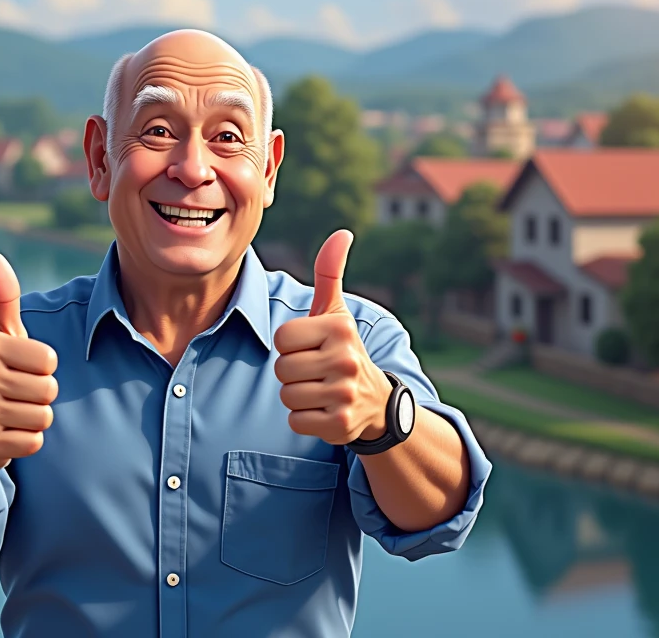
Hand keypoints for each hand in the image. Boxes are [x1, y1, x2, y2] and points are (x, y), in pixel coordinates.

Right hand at [0, 251, 58, 469]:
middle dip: (41, 394)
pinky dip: (29, 440)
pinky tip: (9, 432)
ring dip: (36, 417)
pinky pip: (35, 442)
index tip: (21, 369)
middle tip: (17, 393)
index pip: (50, 360)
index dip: (43, 367)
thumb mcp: (4, 333)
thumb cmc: (0, 369)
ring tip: (14, 411)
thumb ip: (4, 295)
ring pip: (44, 416)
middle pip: (49, 389)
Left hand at [273, 230, 392, 445]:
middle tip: (316, 371)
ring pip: (287, 396)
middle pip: (281, 369)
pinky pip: (295, 421)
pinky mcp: (341, 425)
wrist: (376, 401)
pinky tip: (324, 410)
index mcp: (339, 329)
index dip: (290, 345)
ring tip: (320, 389)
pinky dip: (304, 419)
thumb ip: (329, 272)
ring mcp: (345, 394)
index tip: (311, 348)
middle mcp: (346, 360)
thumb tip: (341, 233)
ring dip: (297, 396)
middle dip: (292, 372)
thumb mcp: (335, 311)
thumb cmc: (342, 348)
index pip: (282, 339)